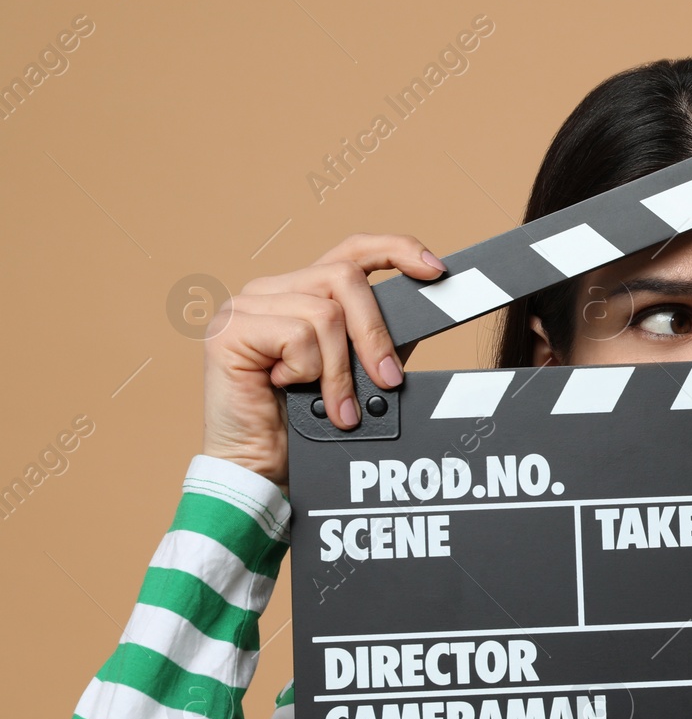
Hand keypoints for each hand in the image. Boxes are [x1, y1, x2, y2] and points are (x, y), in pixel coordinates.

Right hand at [201, 233, 445, 484]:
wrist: (264, 468)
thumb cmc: (306, 426)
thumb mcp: (357, 373)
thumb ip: (376, 340)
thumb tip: (421, 314)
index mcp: (300, 293)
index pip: (351, 250)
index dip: (395, 249)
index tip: (435, 270)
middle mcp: (270, 290)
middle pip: (345, 278)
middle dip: (375, 334)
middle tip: (387, 380)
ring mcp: (244, 306)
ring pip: (324, 313)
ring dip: (340, 370)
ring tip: (337, 407)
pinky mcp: (229, 330)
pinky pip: (298, 335)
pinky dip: (308, 371)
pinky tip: (290, 390)